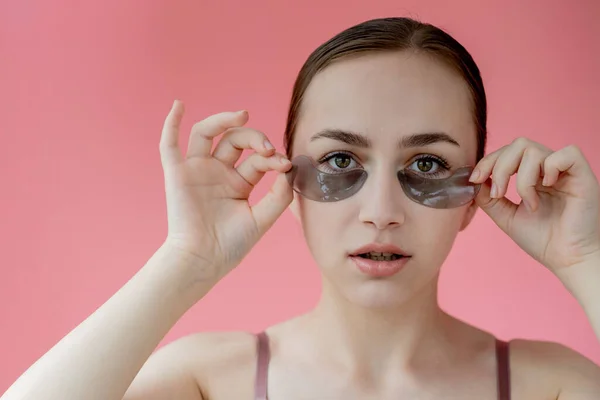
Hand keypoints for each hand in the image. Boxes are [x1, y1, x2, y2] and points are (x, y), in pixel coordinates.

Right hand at [159, 100, 292, 278]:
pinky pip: (169, 145)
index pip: (257, 159)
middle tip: (266, 146)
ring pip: (207, 133)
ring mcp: (197, 171)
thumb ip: (278, 197)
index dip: (272, 157)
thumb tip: (288, 171)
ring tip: (242, 115)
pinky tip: (179, 105)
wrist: (203, 261)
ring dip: (223, 120)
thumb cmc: (231, 245)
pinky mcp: (177, 175)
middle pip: (234, 140)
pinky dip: (171, 123)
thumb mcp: (261, 220)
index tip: (285, 164)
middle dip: (254, 137)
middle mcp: (218, 172)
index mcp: (238, 182)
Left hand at [469, 137, 599, 271]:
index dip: (488, 162)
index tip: (475, 179)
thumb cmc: (544, 240)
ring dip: (522, 178)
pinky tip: (547, 188)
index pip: (507, 153)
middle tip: (498, 193)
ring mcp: (565, 171)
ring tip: (529, 203)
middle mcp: (548, 169)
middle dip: (500, 167)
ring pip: (534, 150)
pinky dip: (550, 167)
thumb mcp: (506, 217)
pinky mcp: (583, 175)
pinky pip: (567, 153)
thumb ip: (488, 198)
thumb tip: (471, 181)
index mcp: (532, 176)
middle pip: (518, 145)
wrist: (569, 260)